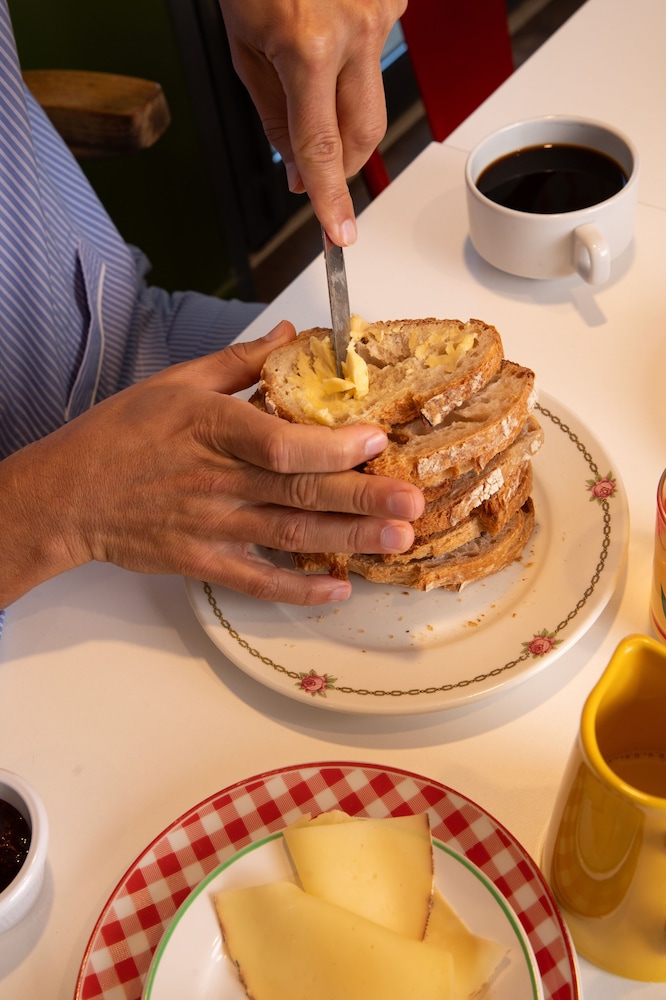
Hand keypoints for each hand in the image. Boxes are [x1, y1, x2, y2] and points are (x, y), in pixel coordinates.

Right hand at [0, 322, 422, 607]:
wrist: (68, 495)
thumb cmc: (120, 435)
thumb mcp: (175, 383)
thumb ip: (238, 363)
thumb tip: (290, 335)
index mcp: (210, 428)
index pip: (280, 442)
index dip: (332, 447)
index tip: (376, 441)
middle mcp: (215, 480)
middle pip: (299, 490)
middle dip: (361, 498)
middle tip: (412, 502)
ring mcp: (210, 525)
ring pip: (289, 534)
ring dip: (347, 539)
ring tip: (397, 540)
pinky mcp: (203, 561)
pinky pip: (257, 579)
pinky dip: (298, 588)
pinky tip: (339, 589)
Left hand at [218, 0, 405, 244]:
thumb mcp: (244, 46)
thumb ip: (275, 117)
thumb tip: (296, 171)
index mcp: (307, 46)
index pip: (321, 147)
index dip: (330, 198)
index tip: (339, 234)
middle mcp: (355, 31)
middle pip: (364, 135)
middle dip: (342, 166)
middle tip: (320, 177)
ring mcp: (382, 14)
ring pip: (372, 99)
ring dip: (343, 112)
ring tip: (308, 75)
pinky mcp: (394, 3)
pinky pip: (376, 57)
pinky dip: (351, 62)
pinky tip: (329, 33)